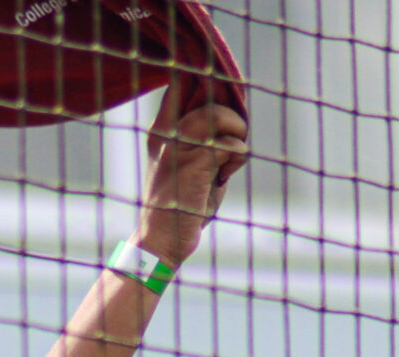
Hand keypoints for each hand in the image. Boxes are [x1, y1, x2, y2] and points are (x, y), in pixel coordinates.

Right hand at [131, 85, 247, 267]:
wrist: (161, 241)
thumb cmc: (182, 204)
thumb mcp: (191, 162)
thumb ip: (205, 135)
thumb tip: (234, 109)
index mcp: (162, 126)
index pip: (181, 79)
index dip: (206, 72)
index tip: (224, 84)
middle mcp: (166, 129)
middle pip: (206, 88)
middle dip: (230, 108)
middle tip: (234, 134)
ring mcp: (177, 144)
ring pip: (221, 113)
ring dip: (237, 133)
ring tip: (231, 156)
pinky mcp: (193, 162)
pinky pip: (231, 145)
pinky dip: (237, 160)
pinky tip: (224, 177)